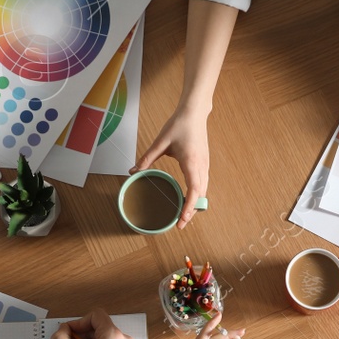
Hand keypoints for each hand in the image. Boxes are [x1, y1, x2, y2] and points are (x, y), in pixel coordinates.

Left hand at [134, 108, 208, 228]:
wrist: (194, 113)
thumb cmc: (179, 126)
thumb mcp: (160, 142)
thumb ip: (147, 158)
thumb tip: (133, 171)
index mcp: (191, 163)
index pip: (193, 190)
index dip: (188, 207)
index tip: (181, 220)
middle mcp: (201, 167)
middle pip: (200, 196)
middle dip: (192, 212)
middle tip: (180, 225)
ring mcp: (205, 166)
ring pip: (203, 191)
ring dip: (195, 205)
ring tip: (184, 216)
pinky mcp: (205, 164)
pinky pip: (203, 184)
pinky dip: (197, 196)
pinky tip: (189, 200)